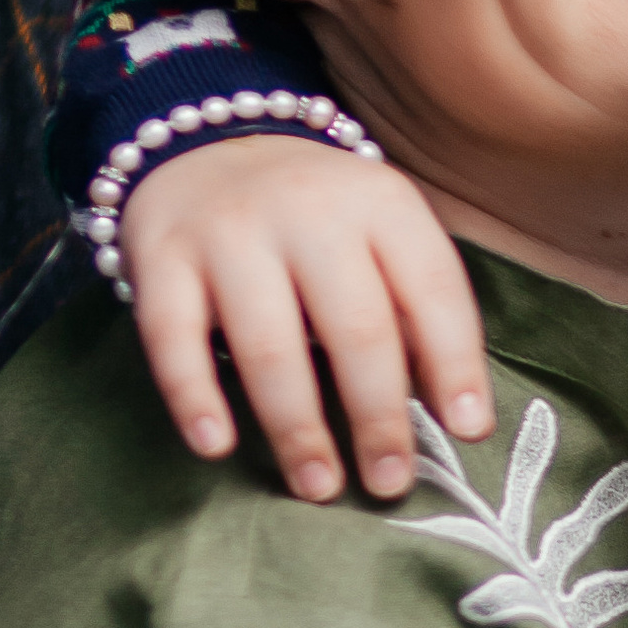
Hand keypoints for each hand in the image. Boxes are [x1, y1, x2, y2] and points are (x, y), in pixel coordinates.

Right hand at [123, 134, 491, 502]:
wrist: (206, 141)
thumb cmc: (317, 217)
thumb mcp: (380, 232)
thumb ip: (414, 304)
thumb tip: (453, 412)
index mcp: (380, 202)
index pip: (431, 289)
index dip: (455, 363)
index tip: (467, 429)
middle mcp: (309, 210)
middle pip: (356, 328)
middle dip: (378, 417)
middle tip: (390, 482)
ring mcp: (230, 232)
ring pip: (269, 344)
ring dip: (298, 427)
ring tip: (320, 486)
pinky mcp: (161, 257)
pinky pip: (174, 338)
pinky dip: (194, 397)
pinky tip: (216, 445)